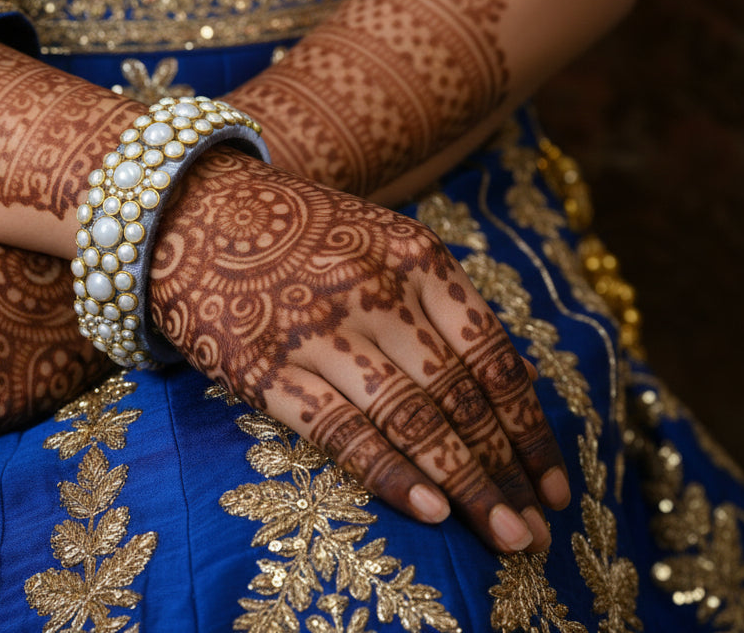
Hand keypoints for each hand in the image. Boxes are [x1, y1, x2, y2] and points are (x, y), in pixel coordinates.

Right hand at [151, 148, 569, 552]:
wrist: (189, 204)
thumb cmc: (296, 229)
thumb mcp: (380, 238)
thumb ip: (441, 300)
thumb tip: (514, 380)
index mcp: (415, 258)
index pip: (492, 357)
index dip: (530, 429)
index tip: (554, 485)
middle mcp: (375, 292)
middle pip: (460, 397)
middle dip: (507, 473)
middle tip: (537, 535)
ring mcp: (317, 330)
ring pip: (411, 417)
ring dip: (465, 484)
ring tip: (505, 538)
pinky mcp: (263, 367)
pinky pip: (338, 428)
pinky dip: (387, 471)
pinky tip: (425, 509)